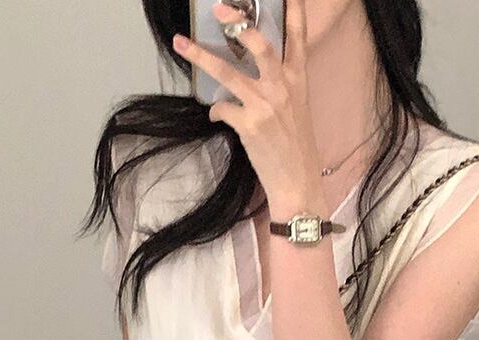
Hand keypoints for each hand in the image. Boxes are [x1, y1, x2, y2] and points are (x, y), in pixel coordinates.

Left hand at [173, 0, 323, 211]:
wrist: (297, 183)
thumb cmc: (296, 149)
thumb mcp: (296, 109)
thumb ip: (280, 86)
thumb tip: (253, 75)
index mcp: (298, 81)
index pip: (298, 38)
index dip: (294, 11)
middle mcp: (282, 88)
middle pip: (259, 45)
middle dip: (237, 23)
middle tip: (219, 9)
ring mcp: (265, 105)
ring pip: (228, 72)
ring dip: (200, 56)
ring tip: (181, 43)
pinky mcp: (249, 125)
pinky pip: (222, 107)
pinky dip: (216, 111)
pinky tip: (219, 117)